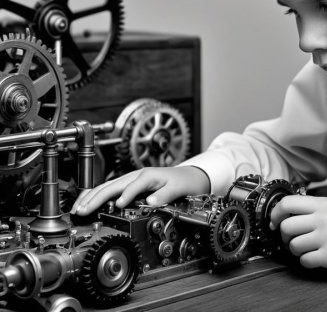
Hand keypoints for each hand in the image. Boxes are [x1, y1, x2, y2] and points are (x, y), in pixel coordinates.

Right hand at [71, 166, 209, 215]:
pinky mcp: (128, 185)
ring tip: (78, 209)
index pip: (132, 185)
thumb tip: (151, 201)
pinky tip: (87, 203)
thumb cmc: (182, 182)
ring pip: (106, 187)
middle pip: (111, 185)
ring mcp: (130, 179)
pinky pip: (109, 190)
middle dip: (96, 197)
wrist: (187, 177)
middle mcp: (136, 175)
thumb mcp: (178, 188)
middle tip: (82, 210)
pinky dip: (96, 196)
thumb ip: (165, 194)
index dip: (125, 195)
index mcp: (147, 175)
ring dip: (91, 197)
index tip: (118, 205)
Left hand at [269, 195, 326, 274]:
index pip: (287, 203)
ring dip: (296, 250)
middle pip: (286, 225)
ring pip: (293, 245)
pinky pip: (305, 260)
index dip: (275, 213)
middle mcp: (323, 218)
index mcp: (324, 204)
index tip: (274, 221)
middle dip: (284, 235)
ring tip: (308, 250)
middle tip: (291, 239)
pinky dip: (307, 262)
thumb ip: (315, 208)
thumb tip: (289, 213)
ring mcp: (326, 237)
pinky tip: (316, 259)